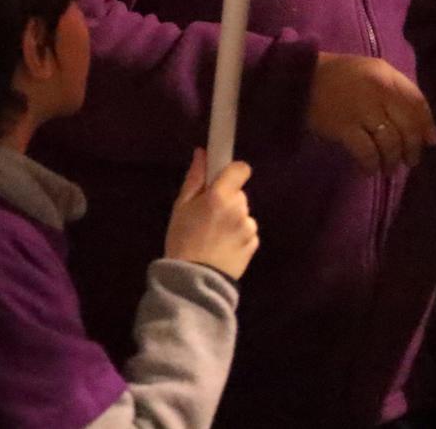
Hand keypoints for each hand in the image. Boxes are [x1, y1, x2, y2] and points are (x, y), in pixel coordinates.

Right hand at [163, 150, 258, 279]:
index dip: (232, 172)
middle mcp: (240, 209)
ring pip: (243, 213)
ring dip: (233, 218)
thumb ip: (195, 179)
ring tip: (214, 235)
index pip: (241, 169)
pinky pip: (247, 231)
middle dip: (227, 199)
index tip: (221, 181)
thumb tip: (202, 153)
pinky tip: (223, 246)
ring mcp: (249, 228)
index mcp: (220, 196)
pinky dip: (238, 234)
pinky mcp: (254, 244)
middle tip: (207, 215)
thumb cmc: (182, 239)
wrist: (194, 281)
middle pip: (238, 193)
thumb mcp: (181, 207)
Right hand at [305, 53, 435, 173]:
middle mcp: (378, 91)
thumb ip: (398, 91)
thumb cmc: (338, 76)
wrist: (299, 79)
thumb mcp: (371, 71)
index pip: (418, 103)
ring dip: (392, 160)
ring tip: (387, 167)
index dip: (427, 125)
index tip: (430, 142)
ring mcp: (361, 110)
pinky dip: (371, 164)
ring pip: (390, 143)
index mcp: (386, 75)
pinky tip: (369, 169)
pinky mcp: (344, 127)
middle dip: (412, 148)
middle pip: (407, 127)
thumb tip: (425, 129)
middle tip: (408, 160)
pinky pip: (367, 152)